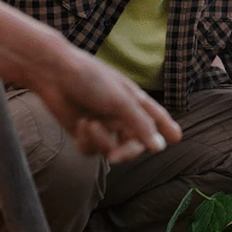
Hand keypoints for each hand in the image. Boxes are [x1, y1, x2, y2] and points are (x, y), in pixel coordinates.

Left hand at [29, 39, 181, 161]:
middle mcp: (120, 114)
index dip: (166, 127)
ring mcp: (102, 124)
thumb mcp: (121, 101)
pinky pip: (91, 150)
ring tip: (89, 124)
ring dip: (100, 140)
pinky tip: (80, 124)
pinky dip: (86, 140)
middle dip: (127, 151)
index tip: (177, 138)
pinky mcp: (84, 132)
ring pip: (111, 149)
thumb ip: (142, 125)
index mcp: (134, 101)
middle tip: (117, 155)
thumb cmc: (90, 79)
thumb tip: (161, 147)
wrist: (54, 75)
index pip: (156, 117)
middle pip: (135, 143)